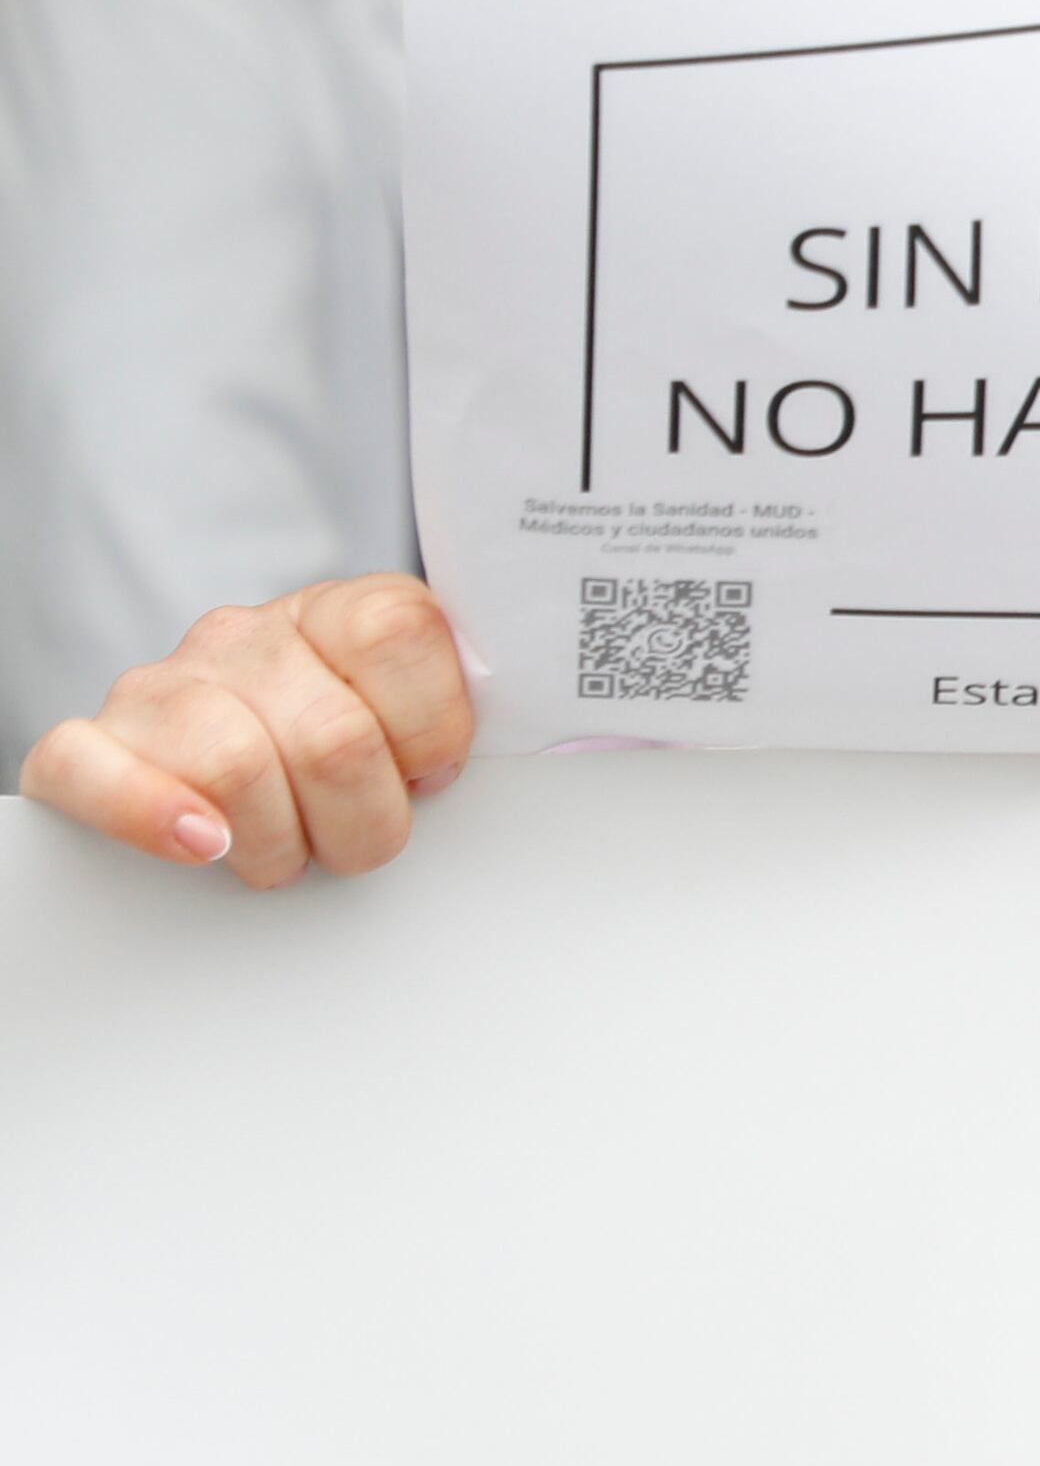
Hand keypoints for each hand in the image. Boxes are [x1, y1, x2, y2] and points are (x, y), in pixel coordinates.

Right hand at [16, 575, 476, 886]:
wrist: (210, 767)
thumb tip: (522, 751)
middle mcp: (245, 635)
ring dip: (280, 844)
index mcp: (338, 613)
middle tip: (359, 841)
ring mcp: (162, 685)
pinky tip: (205, 845)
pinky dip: (155, 815)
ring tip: (287, 853)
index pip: (396, 633)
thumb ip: (459, 717)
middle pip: (332, 736)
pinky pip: (95, 768)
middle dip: (364, 821)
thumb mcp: (416, 723)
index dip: (429, 730)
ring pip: (237, 766)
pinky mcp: (90, 742)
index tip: (429, 775)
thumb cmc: (341, 757)